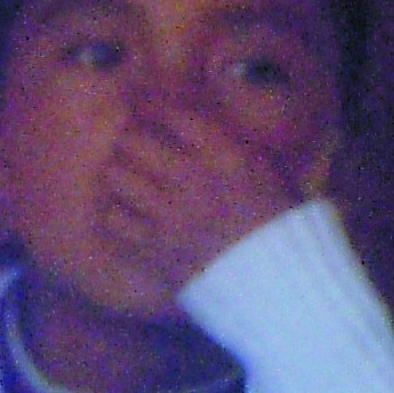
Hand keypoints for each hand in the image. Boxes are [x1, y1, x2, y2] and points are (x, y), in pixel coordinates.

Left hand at [92, 103, 317, 303]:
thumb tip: (194, 127)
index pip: (175, 116)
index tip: (149, 109)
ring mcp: (170, 219)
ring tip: (124, 174)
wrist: (278, 284)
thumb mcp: (267, 172)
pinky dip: (115, 211)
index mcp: (226, 159)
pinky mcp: (156, 251)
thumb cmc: (279, 225)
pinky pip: (115, 221)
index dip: (156, 108)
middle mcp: (193, 184)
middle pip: (135, 142)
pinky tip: (124, 211)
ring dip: (118, 171)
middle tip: (130, 141)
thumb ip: (230, 144)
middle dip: (130, 136)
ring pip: (118, 178)